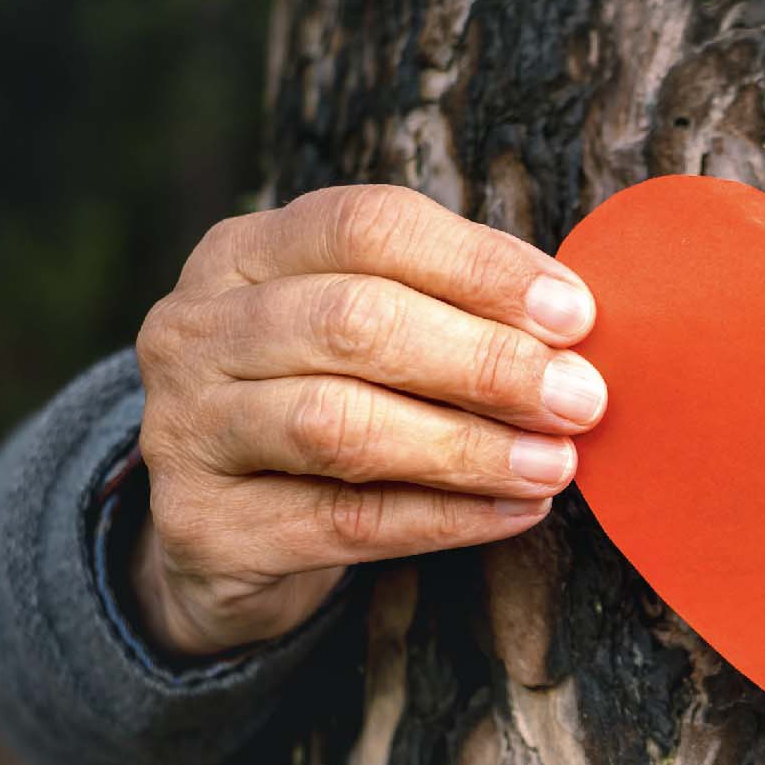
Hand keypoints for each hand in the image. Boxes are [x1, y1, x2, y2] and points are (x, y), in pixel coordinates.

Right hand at [133, 185, 603, 655]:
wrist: (213, 538)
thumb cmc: (324, 402)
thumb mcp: (361, 333)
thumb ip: (447, 309)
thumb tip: (574, 322)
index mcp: (246, 252)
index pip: (367, 226)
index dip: (480, 266)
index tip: (574, 315)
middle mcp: (196, 328)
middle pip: (353, 321)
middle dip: (486, 360)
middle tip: (579, 399)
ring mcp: (185, 428)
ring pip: (339, 423)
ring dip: (468, 444)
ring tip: (555, 463)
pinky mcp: (203, 527)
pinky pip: (342, 520)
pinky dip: (443, 517)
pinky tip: (514, 513)